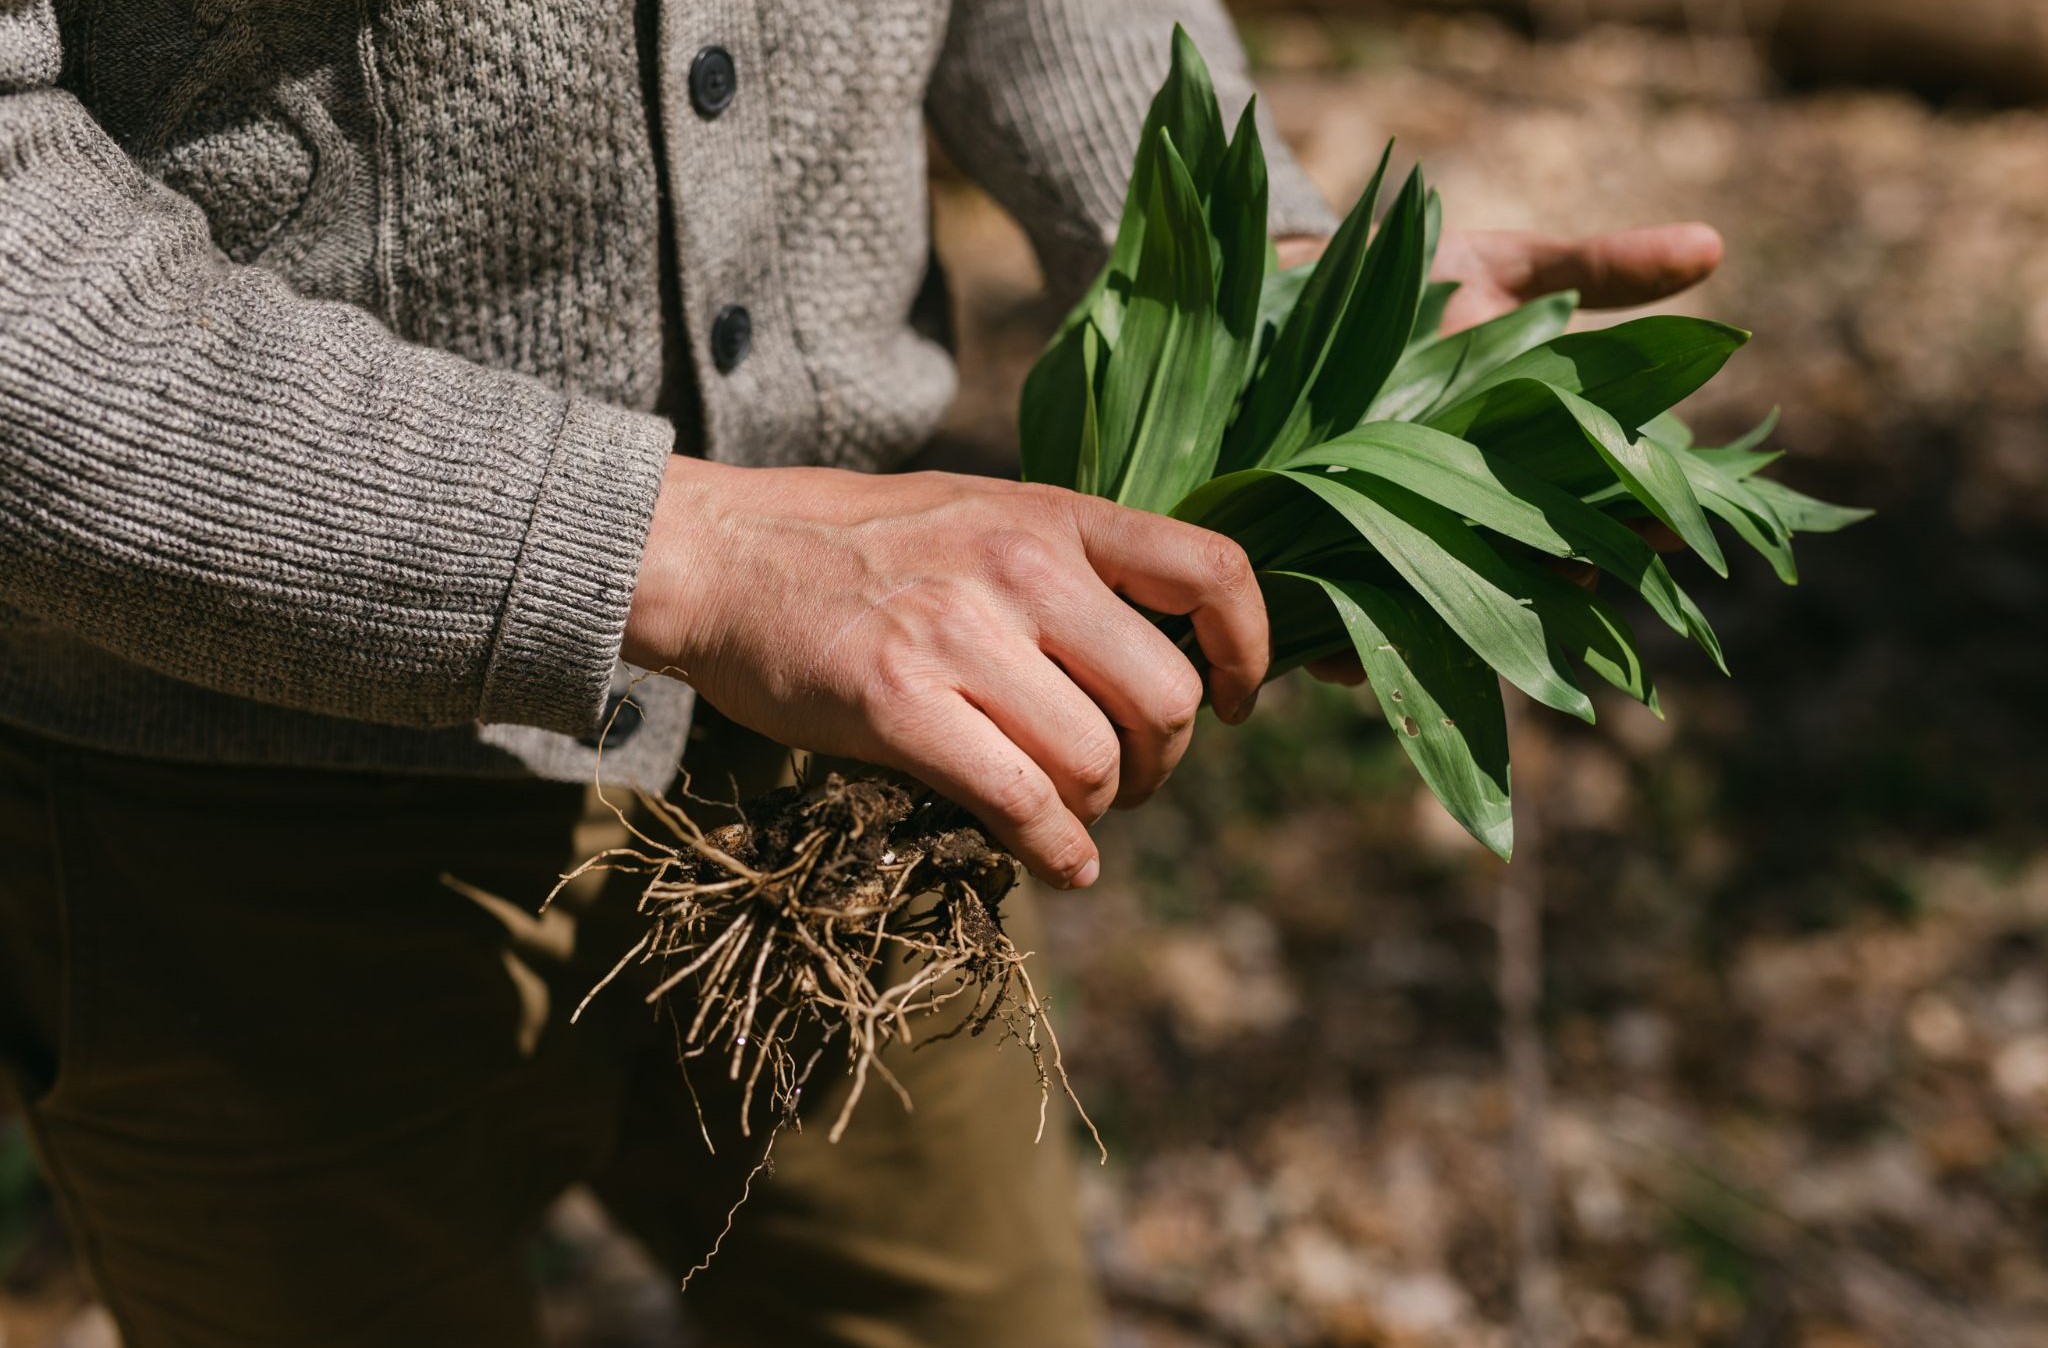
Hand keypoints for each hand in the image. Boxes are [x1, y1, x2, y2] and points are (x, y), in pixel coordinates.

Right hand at [625, 459, 1268, 887]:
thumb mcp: (978, 513)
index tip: (1232, 703)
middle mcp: (1021, 567)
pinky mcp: (899, 704)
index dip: (1246, 652)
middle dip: (1162, 764)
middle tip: (1129, 784)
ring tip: (1070, 816)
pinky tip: (1055, 863)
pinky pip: (1022, 803)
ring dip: (1099, 812)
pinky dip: (1056, 853)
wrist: (716, 555)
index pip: (1212, 572)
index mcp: (1051, 515)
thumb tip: (1154, 661)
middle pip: (1164, 699)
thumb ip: (1065, 569)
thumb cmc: (849, 546)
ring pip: (1097, 763)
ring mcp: (959, 634)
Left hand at [1277, 222, 1722, 685]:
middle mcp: (1464, 513)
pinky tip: (1332, 661)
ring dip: (1442, 636)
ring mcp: (1391, 534)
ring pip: (1432, 612)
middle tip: (1572, 590)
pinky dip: (1334, 638)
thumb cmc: (1408, 280)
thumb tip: (1712, 245)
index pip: (1598, 509)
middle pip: (1526, 576)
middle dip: (1554, 593)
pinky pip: (1330, 612)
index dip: (1642, 522)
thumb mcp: (1505, 268)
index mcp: (1521, 465)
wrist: (1294, 288)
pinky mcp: (1315, 544)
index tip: (1677, 527)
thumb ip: (1601, 271)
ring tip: (1457, 638)